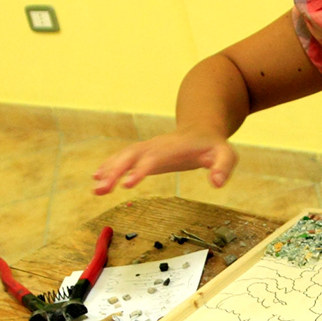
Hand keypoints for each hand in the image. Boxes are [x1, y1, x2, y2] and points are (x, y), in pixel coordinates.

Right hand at [92, 133, 237, 193]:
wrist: (202, 130)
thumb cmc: (214, 146)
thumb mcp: (226, 155)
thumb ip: (223, 167)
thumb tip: (217, 183)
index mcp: (172, 149)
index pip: (152, 159)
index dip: (139, 171)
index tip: (126, 185)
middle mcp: (155, 146)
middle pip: (130, 157)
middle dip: (114, 172)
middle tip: (100, 190)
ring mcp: (147, 148)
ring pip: (123, 157)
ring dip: (108, 172)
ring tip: (95, 189)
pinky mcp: (144, 154)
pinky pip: (123, 159)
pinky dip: (109, 167)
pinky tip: (97, 178)